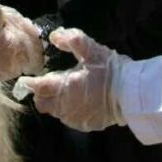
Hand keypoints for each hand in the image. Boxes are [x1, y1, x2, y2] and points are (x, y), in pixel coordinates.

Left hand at [14, 28, 129, 131]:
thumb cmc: (111, 71)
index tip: (28, 78)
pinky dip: (68, 110)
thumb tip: (55, 36)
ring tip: (66, 90)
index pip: (38, 87)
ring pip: (54, 112)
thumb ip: (73, 40)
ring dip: (55, 102)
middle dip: (42, 94)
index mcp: (65, 87)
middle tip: (49, 82)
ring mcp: (75, 118)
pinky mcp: (85, 125)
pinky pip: (68, 119)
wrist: (133, 95)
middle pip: (42, 103)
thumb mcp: (93, 50)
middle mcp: (66, 106)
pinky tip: (79, 100)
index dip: (31, 82)